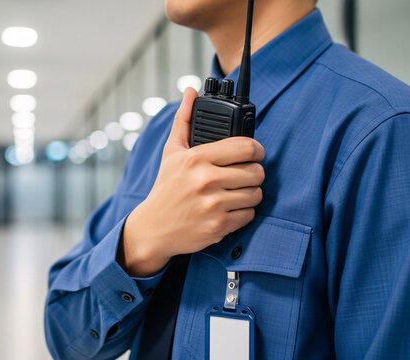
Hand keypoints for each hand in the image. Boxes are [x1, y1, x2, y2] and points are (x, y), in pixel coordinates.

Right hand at [118, 87, 264, 276]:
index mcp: (196, 158)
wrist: (153, 228)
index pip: (245, 147)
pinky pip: (249, 215)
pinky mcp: (218, 226)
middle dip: (255, 172)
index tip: (255, 153)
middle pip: (256, 172)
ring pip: (256, 194)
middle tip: (246, 174)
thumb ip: (184, 120)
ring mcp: (213, 205)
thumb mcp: (172, 152)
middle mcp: (205, 181)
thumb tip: (191, 91)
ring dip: (251, 193)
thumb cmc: (166, 188)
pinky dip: (244, 212)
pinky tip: (231, 208)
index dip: (257, 149)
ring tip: (238, 191)